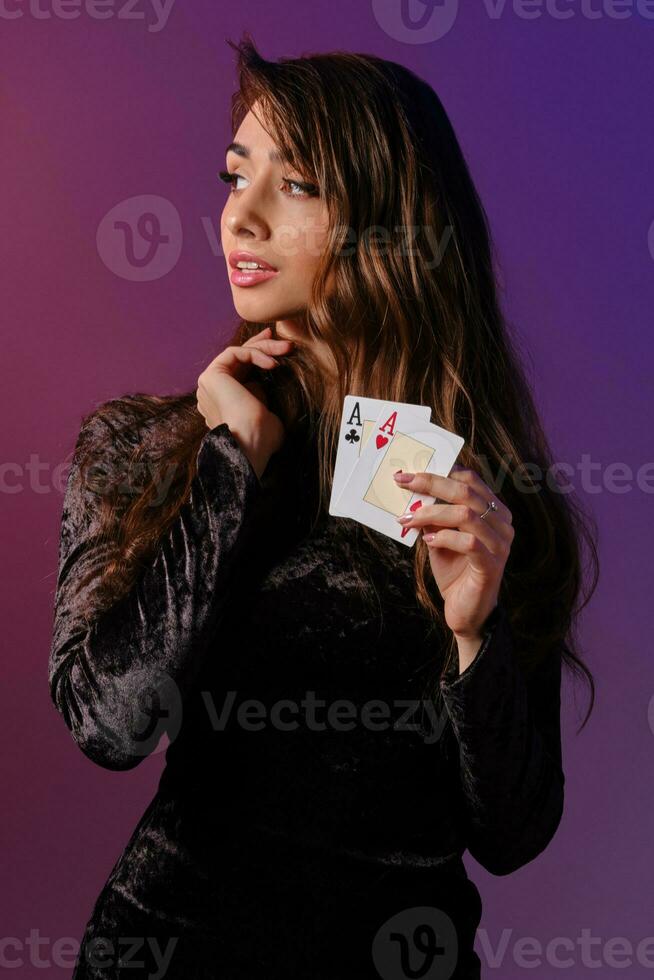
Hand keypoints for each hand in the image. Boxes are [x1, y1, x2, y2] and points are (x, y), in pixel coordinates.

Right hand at [196, 326, 293, 479]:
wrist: (252, 444)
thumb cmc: (263, 438)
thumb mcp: (265, 412)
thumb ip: (260, 397)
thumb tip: (262, 384)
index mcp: (224, 402)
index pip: (240, 371)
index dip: (258, 356)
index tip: (278, 349)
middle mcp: (213, 392)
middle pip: (238, 360)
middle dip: (260, 345)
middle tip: (280, 337)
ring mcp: (209, 384)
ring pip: (237, 354)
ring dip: (264, 348)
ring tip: (288, 349)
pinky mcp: (211, 376)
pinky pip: (234, 353)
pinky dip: (255, 354)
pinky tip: (273, 364)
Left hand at [393, 465, 513, 642]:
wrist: (466, 610)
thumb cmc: (454, 570)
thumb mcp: (439, 536)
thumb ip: (433, 516)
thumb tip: (412, 492)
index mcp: (493, 510)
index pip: (470, 480)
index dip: (440, 471)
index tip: (409, 473)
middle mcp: (502, 523)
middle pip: (466, 492)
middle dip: (431, 484)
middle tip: (403, 482)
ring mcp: (500, 544)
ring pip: (466, 515)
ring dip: (431, 513)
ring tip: (408, 518)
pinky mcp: (492, 565)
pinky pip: (469, 543)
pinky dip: (444, 537)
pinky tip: (428, 541)